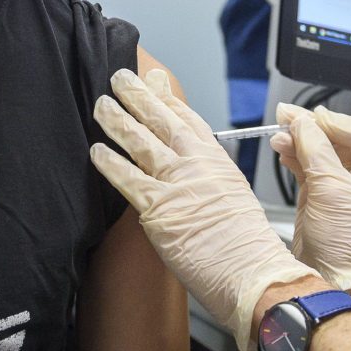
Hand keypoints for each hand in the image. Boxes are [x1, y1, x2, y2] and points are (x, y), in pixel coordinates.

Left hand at [89, 68, 315, 350]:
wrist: (253, 273)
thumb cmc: (247, 247)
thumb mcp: (235, 197)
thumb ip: (210, 180)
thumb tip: (193, 177)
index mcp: (217, 160)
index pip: (188, 119)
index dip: (167, 97)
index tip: (154, 79)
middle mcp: (197, 165)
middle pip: (162, 120)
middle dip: (139, 95)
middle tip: (121, 77)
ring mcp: (177, 184)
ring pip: (141, 142)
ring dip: (117, 120)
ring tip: (101, 104)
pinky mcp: (158, 209)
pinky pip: (127, 180)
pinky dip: (110, 163)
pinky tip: (96, 150)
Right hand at [270, 105, 350, 291]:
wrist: (329, 276)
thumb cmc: (345, 243)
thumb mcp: (332, 190)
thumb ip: (317, 151)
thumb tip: (302, 122)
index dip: (344, 123)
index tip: (318, 121)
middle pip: (341, 137)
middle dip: (314, 128)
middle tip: (289, 116)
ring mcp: (342, 184)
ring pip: (321, 149)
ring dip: (299, 140)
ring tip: (279, 134)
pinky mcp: (321, 192)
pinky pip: (308, 163)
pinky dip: (294, 154)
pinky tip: (282, 148)